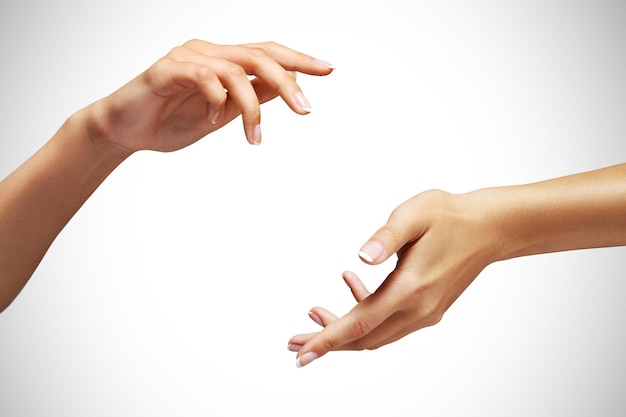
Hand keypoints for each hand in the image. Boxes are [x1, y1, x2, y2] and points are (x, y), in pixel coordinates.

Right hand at [85, 40, 333, 151]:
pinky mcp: (166, 69)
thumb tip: (285, 90)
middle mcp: (208, 52)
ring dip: (250, 107)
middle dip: (288, 82)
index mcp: (224, 61)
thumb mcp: (222, 115)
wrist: (125, 132)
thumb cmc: (171, 121)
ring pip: (235, 70)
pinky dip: (215, 99)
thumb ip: (250, 99)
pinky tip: (214, 120)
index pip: (268, 53)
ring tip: (254, 137)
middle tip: (305, 110)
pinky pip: (202, 76)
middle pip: (259, 55)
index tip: (328, 70)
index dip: (299, 60)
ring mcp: (187, 57)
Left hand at [288, 189, 497, 366]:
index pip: (360, 324)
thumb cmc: (450, 216)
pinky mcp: (428, 309)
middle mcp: (419, 309)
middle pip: (363, 338)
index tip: (301, 354)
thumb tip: (362, 256)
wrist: (488, 229)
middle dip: (326, 341)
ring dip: (344, 329)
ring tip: (314, 312)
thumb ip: (387, 236)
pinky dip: (365, 313)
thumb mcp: (414, 214)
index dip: (327, 340)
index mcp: (411, 288)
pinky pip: (389, 323)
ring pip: (375, 335)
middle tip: (294, 340)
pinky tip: (351, 284)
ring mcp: (425, 313)